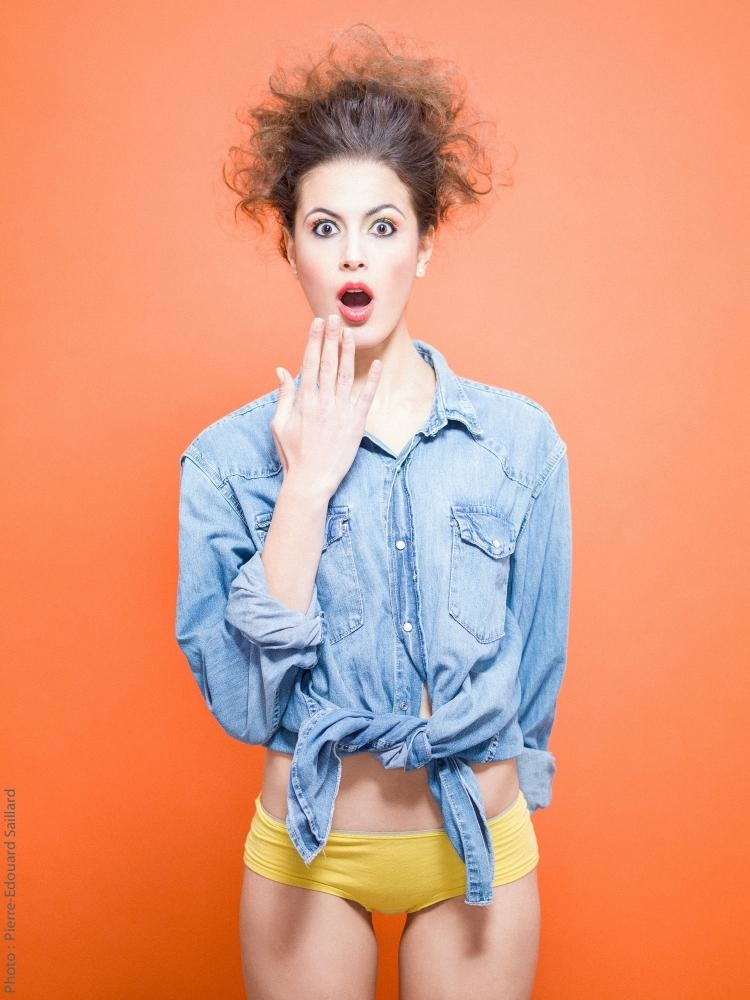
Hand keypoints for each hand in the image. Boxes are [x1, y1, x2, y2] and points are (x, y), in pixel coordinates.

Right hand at [270, 315, 382, 499]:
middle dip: (331, 338)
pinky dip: (371, 380)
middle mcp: (323, 402)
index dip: (314, 340)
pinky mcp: (356, 424)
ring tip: (350, 333)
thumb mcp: (279, 424)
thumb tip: (281, 371)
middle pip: (327, 363)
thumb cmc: (293, 455)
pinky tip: (376, 364)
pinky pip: (365, 397)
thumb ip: (284, 396)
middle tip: (334, 318)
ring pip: (345, 375)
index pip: (309, 363)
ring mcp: (341, 412)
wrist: (311, 481)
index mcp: (304, 401)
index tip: (317, 323)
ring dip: (348, 352)